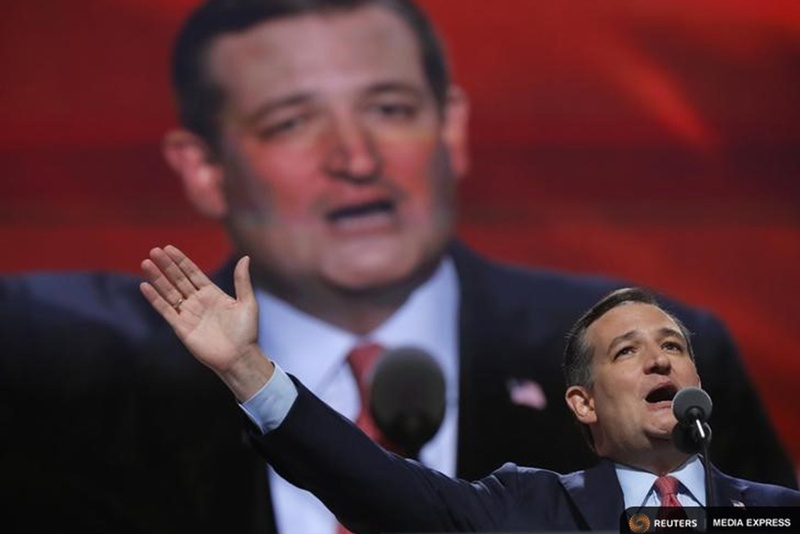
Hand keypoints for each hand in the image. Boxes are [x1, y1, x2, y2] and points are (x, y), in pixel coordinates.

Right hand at [139, 245, 272, 400]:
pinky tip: (145, 286)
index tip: (168, 248)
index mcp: (212, 294)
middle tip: (154, 251)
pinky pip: (165, 310)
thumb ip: (242, 280)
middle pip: (178, 279)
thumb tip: (245, 257)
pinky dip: (155, 299)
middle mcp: (198, 302)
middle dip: (166, 265)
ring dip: (158, 278)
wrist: (239, 357)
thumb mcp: (247, 303)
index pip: (193, 273)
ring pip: (169, 292)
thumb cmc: (246, 332)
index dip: (181, 261)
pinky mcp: (181, 328)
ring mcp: (188, 314)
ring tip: (146, 263)